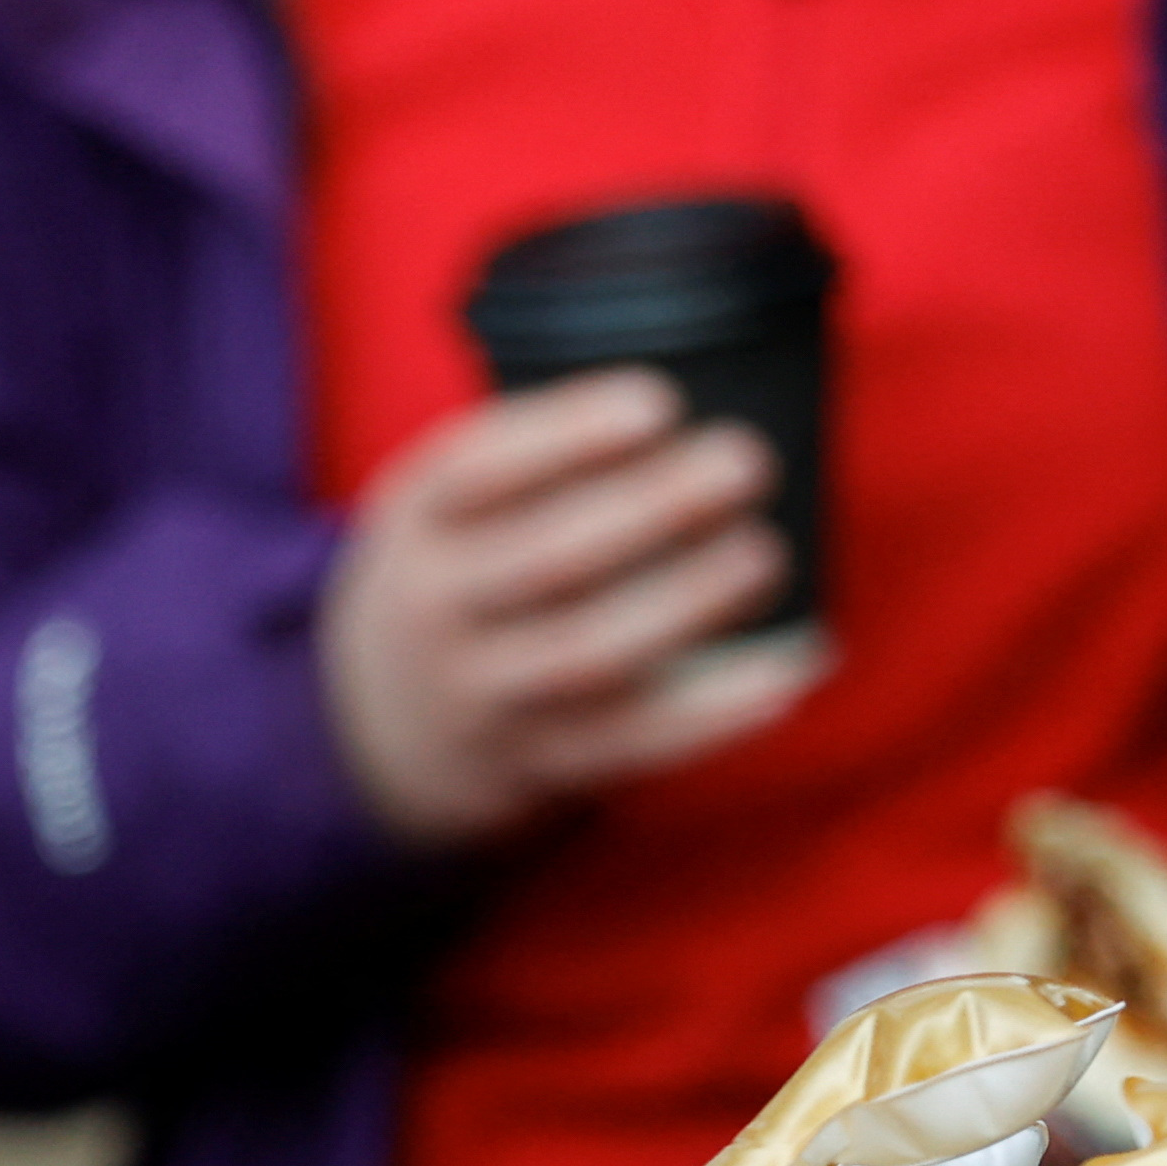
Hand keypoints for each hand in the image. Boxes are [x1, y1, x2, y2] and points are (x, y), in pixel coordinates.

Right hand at [318, 368, 824, 843]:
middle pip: (548, 558)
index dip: (569, 435)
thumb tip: (689, 419)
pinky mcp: (536, 761)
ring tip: (762, 554)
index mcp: (418, 520)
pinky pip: (630, 743)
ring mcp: (484, 695)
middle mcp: (437, 609)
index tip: (660, 405)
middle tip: (745, 463)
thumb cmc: (459, 573)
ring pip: (589, 654)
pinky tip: (783, 676)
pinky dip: (713, 713)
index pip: (480, 468)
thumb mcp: (447, 502)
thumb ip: (531, 460)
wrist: (383, 721)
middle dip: (656, 507)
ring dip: (690, 602)